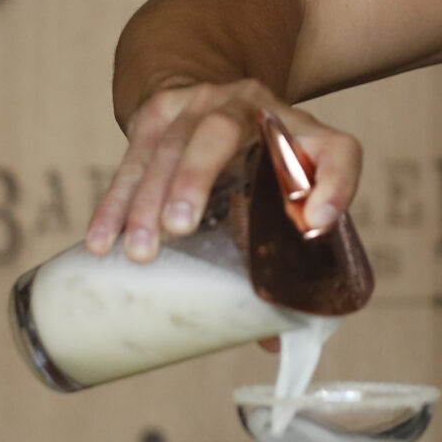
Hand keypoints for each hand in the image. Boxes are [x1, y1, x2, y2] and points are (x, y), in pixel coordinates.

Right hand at [85, 78, 364, 263]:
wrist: (218, 101)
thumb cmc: (261, 164)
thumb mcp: (282, 194)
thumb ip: (284, 257)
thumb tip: (272, 340)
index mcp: (304, 136)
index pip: (338, 153)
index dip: (336, 184)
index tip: (319, 224)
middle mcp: (255, 107)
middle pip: (223, 131)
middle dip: (196, 177)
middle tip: (179, 229)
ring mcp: (202, 102)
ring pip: (168, 143)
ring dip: (147, 198)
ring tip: (139, 252)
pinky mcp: (160, 110)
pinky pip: (133, 156)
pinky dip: (116, 202)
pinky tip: (103, 240)